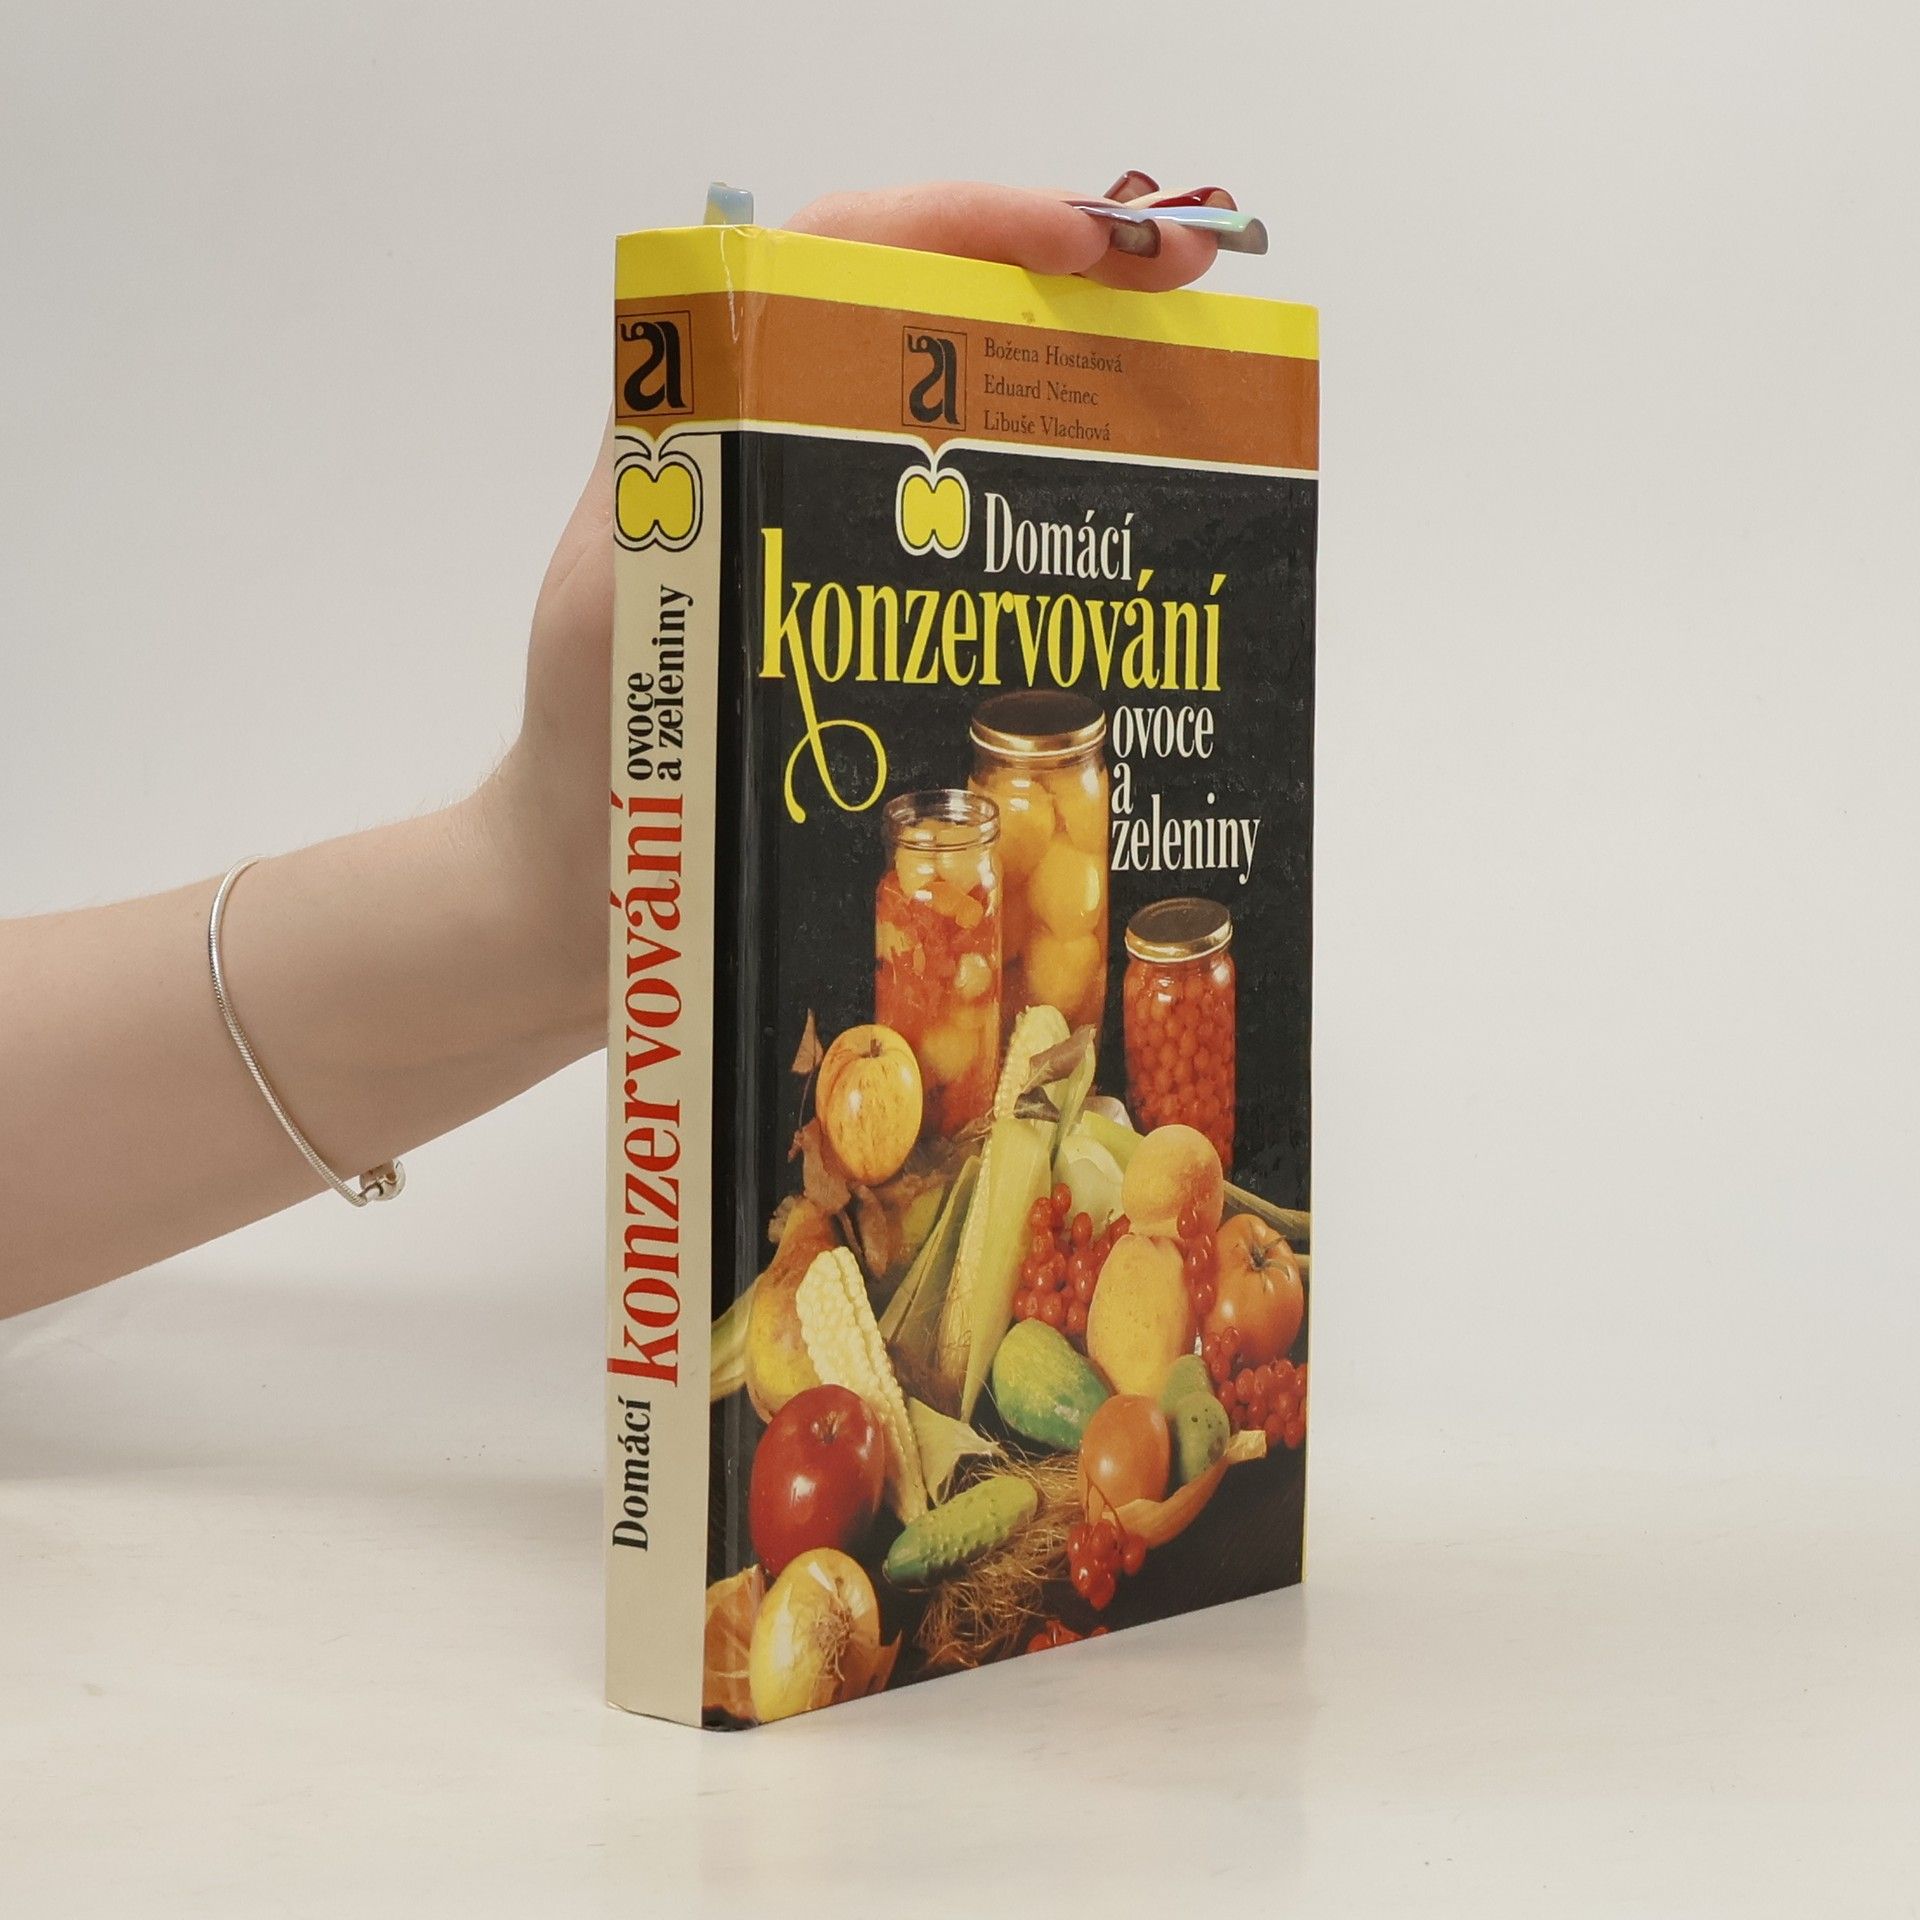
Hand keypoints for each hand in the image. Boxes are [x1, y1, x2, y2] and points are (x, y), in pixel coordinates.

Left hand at [486, 179, 1236, 1034]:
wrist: (591, 889)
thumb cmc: (592, 761)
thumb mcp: (615, 607)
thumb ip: (666, 493)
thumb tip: (733, 376)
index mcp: (714, 416)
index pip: (850, 249)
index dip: (978, 220)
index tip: (1102, 245)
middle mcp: (780, 449)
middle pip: (936, 309)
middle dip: (1063, 283)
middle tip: (1185, 292)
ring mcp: (827, 529)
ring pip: (965, 411)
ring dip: (1071, 383)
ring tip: (1179, 388)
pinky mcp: (858, 606)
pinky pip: (964, 527)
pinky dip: (1045, 508)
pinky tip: (1118, 540)